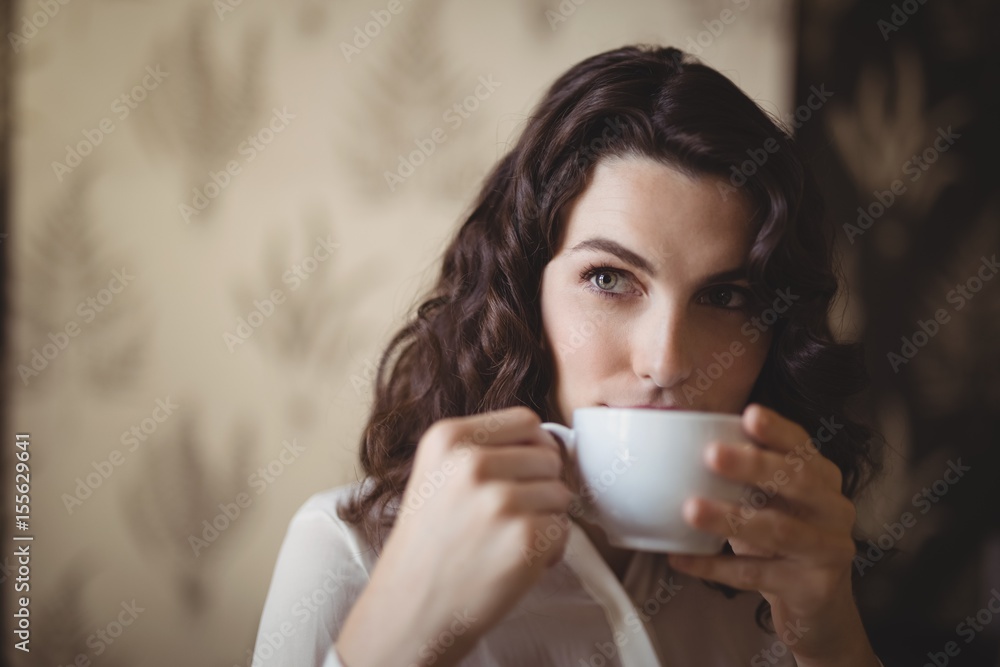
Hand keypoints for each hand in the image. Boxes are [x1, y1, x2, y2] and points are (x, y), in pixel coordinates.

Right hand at [338, 406, 572, 666]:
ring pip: (561, 493)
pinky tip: (517, 561)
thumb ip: (483, 449)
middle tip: (511, 517)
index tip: (525, 471)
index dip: (534, 448)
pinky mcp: (525, 538)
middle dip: (541, 487)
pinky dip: (551, 549)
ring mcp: (500, 500)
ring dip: (547, 519)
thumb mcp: (436, 474)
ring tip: (509, 539)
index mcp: (447, 437)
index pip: (526, 420)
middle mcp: (471, 463)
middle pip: (549, 457)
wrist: (408, 610)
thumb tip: (548, 443)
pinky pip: (565, 529)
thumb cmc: (427, 546)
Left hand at [666, 404, 876, 663]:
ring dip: (732, 518)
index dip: (777, 431)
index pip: (802, 447)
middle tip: (713, 455)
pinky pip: (756, 575)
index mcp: (823, 478)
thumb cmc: (782, 538)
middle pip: (798, 482)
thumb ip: (748, 473)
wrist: (817, 605)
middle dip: (755, 465)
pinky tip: (681, 559)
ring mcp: (828, 550)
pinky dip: (715, 567)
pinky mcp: (812, 588)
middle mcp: (834, 510)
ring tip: (691, 509)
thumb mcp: (772, 500)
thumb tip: (684, 443)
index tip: (749, 414)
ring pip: (778, 530)